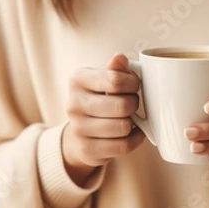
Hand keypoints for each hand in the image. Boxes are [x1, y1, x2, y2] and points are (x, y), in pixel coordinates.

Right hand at [63, 54, 144, 184]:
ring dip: (133, 122)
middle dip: (133, 103)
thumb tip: (120, 58)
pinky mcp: (87, 149)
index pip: (115, 80)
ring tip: (129, 117)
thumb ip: (114, 67)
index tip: (134, 84)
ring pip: (123, 127)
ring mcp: (78, 128)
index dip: (133, 82)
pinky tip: (133, 132)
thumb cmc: (98, 96)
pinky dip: (135, 139)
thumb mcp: (103, 77)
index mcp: (78, 79)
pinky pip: (123, 145)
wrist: (80, 130)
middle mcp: (74, 104)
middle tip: (131, 102)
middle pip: (122, 105)